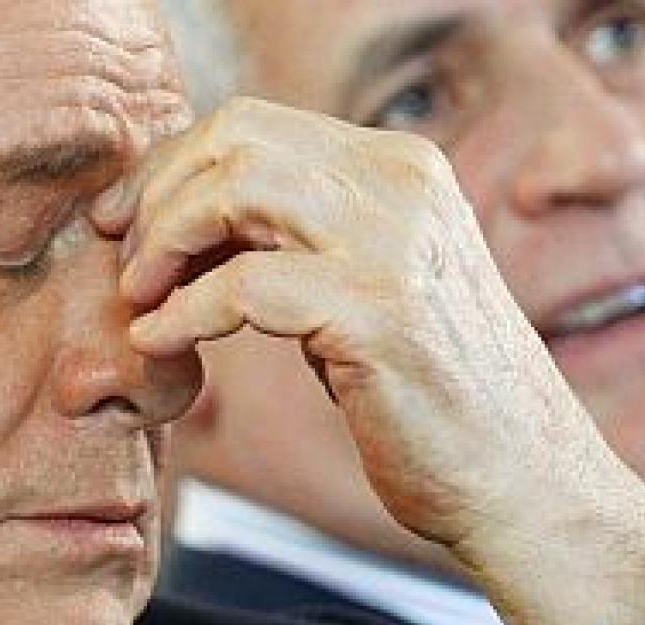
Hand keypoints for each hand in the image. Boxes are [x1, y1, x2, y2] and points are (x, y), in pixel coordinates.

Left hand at [96, 97, 644, 624]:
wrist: (519, 480)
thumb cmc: (424, 392)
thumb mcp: (358, 285)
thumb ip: (290, 238)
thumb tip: (182, 219)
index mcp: (398, 167)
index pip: (253, 125)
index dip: (173, 165)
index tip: (127, 216)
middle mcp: (401, 184)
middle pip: (236, 141)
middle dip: (159, 194)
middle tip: (124, 256)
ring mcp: (394, 242)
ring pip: (235, 191)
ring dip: (166, 242)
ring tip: (139, 295)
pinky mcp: (378, 311)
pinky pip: (242, 286)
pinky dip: (183, 312)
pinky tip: (159, 339)